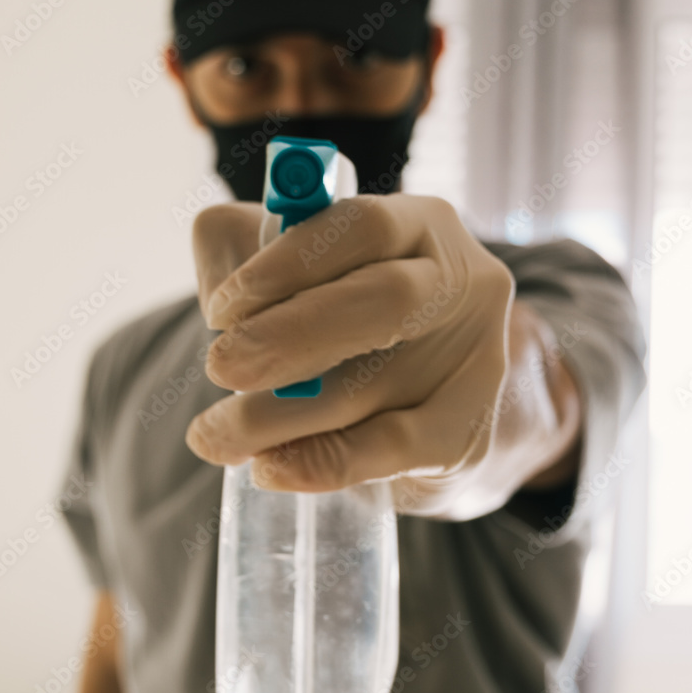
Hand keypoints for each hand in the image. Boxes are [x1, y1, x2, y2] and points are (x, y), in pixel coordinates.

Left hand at [185, 193, 515, 518]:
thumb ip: (244, 257)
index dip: (286, 264)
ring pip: (371, 386)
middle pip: (385, 299)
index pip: (361, 227)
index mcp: (419, 225)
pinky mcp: (465, 435)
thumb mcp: (298, 270)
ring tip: (217, 434)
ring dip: (278, 415)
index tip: (221, 310)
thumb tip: (222, 309)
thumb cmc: (350, 323)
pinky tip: (271, 467)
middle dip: (290, 337)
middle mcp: (461, 285)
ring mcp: (475, 363)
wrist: (435, 405)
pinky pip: (388, 450)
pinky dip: (321, 462)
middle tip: (221, 368)